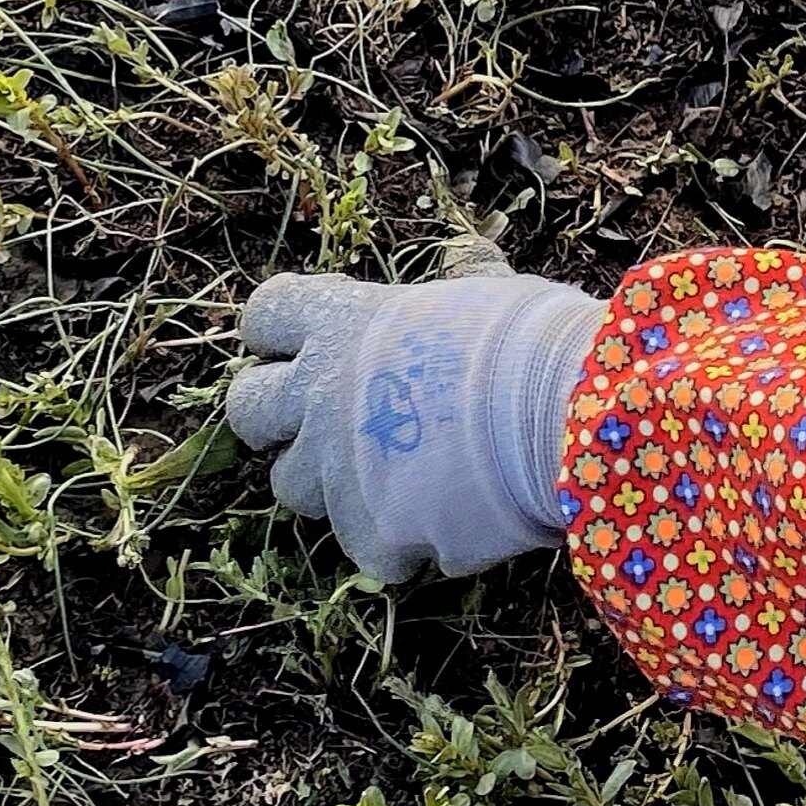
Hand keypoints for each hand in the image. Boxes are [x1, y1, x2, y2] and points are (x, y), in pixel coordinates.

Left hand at [226, 264, 607, 581]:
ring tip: (392, 482)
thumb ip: (458, 281)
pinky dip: (398, 542)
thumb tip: (469, 258)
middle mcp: (319, 393)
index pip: (266, 314)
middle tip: (326, 423)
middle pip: (248, 410)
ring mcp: (335, 468)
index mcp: (342, 323)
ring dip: (332, 485)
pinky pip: (364, 547)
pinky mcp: (367, 532)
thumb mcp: (484, 289)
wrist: (557, 414)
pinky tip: (444, 525)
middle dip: (275, 420)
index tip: (303, 344)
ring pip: (292, 488)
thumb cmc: (526, 338)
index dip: (278, 333)